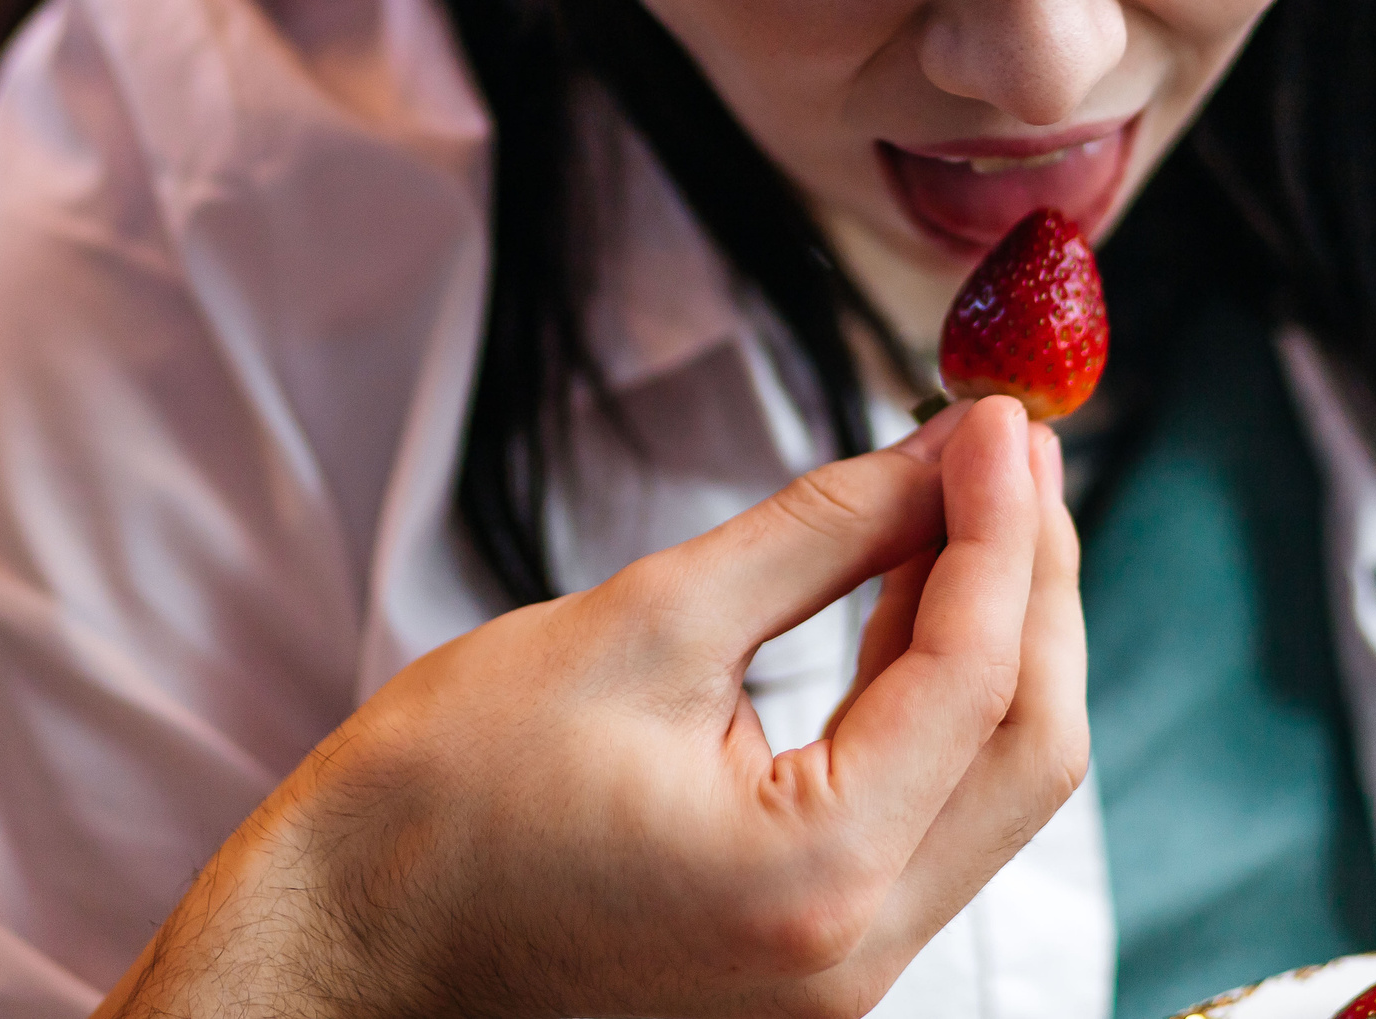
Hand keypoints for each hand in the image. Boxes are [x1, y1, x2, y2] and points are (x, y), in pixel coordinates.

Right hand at [96, 395, 1085, 1018]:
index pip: (973, 673)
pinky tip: (912, 603)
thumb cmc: (442, 803)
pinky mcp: (805, 964)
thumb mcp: (641, 628)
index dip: (998, 523)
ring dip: (995, 641)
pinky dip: (933, 708)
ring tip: (973, 502)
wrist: (342, 952)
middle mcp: (855, 956)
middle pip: (1026, 752)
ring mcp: (837, 978)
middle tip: (1007, 449)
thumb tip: (933, 464)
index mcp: (815, 877)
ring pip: (986, 792)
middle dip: (1033, 585)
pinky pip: (921, 825)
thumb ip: (815, 540)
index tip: (992, 413)